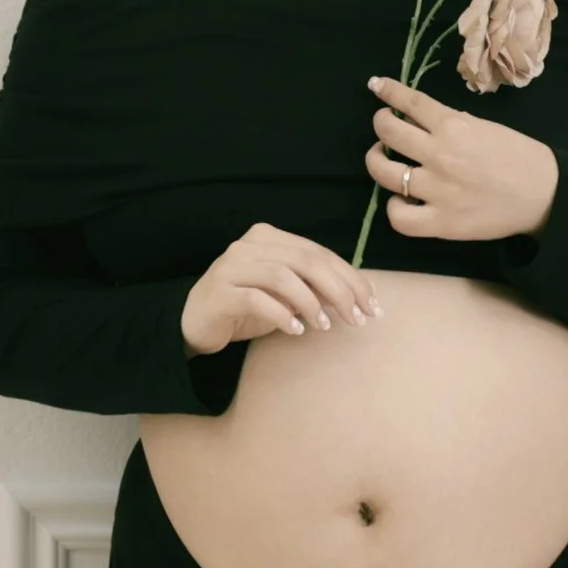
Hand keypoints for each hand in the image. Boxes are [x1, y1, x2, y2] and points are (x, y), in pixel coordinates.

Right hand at [182, 222, 378, 353]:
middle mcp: (249, 245)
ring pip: (283, 276)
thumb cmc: (246, 307)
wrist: (195, 322)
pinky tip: (295, 330)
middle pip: (306, 261)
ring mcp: (232, 266)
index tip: (372, 305)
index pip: (319, 253)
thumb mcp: (286, 295)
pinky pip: (256, 299)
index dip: (351, 279)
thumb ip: (316, 288)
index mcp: (270, 237)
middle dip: (339, 291)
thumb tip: (358, 296)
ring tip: (324, 326)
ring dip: (310, 302)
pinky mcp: (220, 291)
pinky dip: (281, 314)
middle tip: (357, 318)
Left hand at [367, 74, 558, 239]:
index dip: (388, 91)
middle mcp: (440, 155)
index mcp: (454, 126)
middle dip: (381, 124)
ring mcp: (437, 190)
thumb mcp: (487, 127)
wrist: (545, 196)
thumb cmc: (520, 158)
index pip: (409, 102)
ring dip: (377, 161)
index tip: (378, 86)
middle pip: (387, 131)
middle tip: (386, 128)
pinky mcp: (441, 222)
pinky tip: (401, 199)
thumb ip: (453, 123)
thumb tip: (422, 121)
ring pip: (383, 172)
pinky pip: (399, 216)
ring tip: (384, 161)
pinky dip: (394, 206)